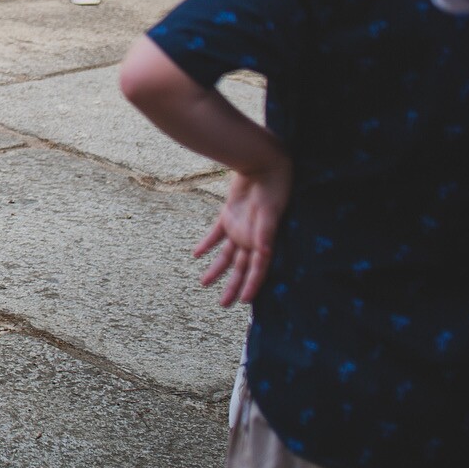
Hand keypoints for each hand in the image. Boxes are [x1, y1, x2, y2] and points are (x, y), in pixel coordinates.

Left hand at [194, 159, 291, 306]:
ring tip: (204, 283)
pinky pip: (216, 234)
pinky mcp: (229, 215)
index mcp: (264, 240)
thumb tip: (263, 253)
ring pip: (226, 255)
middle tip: (222, 305)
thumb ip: (264, 233)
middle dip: (232, 286)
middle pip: (241, 268)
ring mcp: (240, 227)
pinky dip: (207, 244)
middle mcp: (252, 238)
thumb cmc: (271, 188)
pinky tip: (197, 255)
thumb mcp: (269, 212)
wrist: (262, 162)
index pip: (257, 269)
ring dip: (216, 269)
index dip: (252, 286)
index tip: (243, 302)